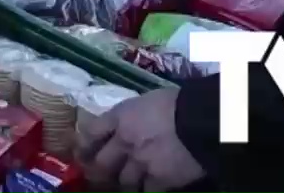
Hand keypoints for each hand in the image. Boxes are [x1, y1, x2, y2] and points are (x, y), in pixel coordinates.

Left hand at [80, 87, 206, 192]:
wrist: (202, 119)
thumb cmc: (179, 102)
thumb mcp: (149, 100)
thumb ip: (134, 113)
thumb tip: (133, 119)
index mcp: (121, 116)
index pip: (91, 132)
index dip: (83, 145)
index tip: (81, 152)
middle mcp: (125, 141)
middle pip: (101, 164)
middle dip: (98, 172)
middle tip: (99, 176)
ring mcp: (141, 162)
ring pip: (123, 181)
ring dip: (124, 184)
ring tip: (127, 184)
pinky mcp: (161, 179)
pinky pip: (147, 192)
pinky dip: (147, 191)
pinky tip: (151, 189)